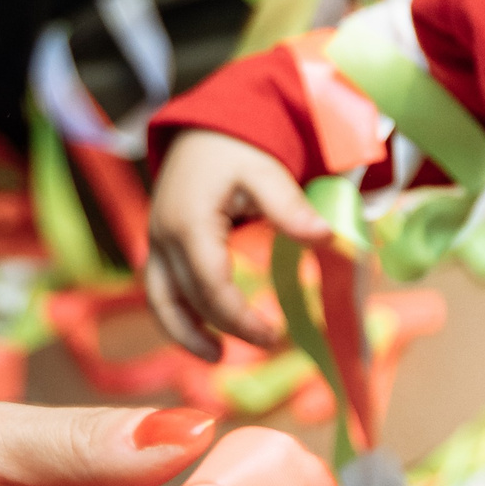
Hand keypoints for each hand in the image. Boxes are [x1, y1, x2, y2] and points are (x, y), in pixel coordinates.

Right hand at [146, 130, 328, 358]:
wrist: (204, 127)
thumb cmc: (236, 147)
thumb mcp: (266, 171)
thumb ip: (290, 208)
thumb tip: (328, 238)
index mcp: (189, 224)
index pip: (212, 288)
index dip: (241, 319)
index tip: (275, 336)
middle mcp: (163, 237)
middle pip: (190, 299)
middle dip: (227, 327)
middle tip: (272, 343)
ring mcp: (156, 242)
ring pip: (161, 302)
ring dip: (185, 334)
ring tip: (218, 358)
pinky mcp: (160, 245)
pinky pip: (161, 291)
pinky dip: (178, 317)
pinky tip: (205, 333)